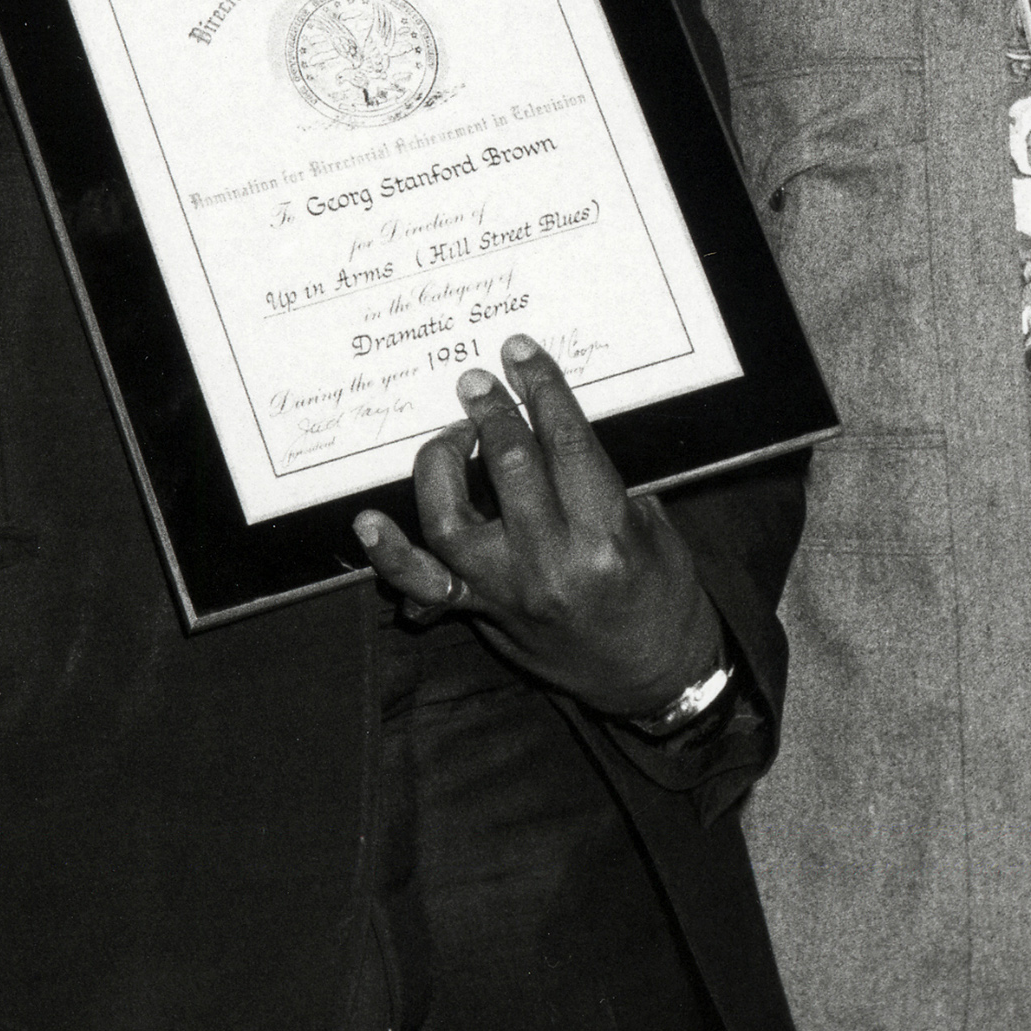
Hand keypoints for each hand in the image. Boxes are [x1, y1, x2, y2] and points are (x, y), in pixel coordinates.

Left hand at [352, 334, 721, 713]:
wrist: (652, 676)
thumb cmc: (661, 594)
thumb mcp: (652, 527)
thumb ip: (602, 481)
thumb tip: (553, 426)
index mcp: (607, 534)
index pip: (566, 442)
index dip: (542, 389)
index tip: (521, 354)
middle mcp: (553, 562)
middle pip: (509, 467)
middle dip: (491, 412)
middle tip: (477, 381)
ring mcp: (510, 591)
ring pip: (451, 518)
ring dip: (443, 464)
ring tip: (452, 435)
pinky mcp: (484, 612)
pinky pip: (425, 584)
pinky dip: (390, 554)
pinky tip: (369, 523)